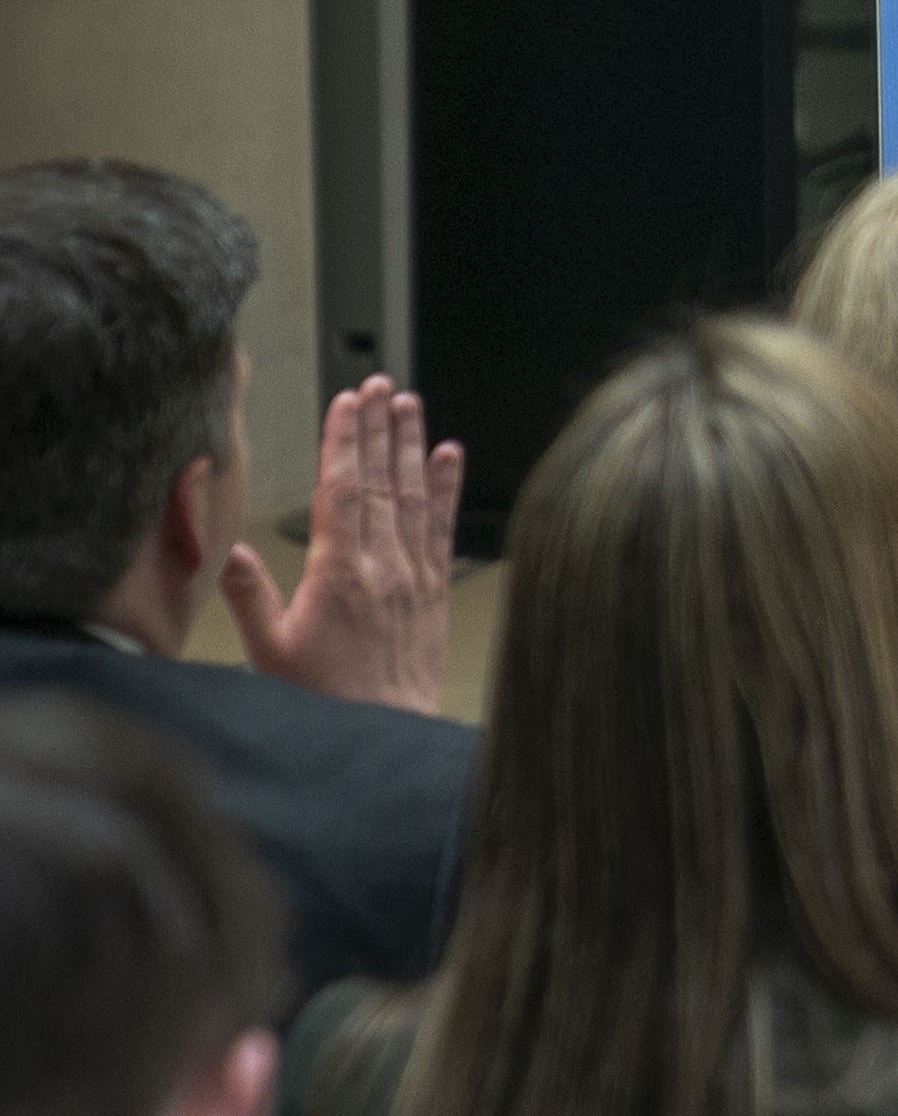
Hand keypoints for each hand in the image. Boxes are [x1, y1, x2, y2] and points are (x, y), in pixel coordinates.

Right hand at [225, 378, 460, 714]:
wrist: (387, 732)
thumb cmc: (326, 698)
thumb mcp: (270, 650)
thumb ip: (250, 596)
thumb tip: (230, 549)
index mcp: (341, 572)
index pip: (344, 491)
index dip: (346, 442)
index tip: (348, 403)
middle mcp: (385, 564)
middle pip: (382, 481)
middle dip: (380, 429)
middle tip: (380, 383)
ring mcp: (416, 573)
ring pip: (415, 495)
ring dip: (412, 446)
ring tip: (411, 404)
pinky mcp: (436, 588)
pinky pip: (443, 526)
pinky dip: (448, 487)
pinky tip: (450, 455)